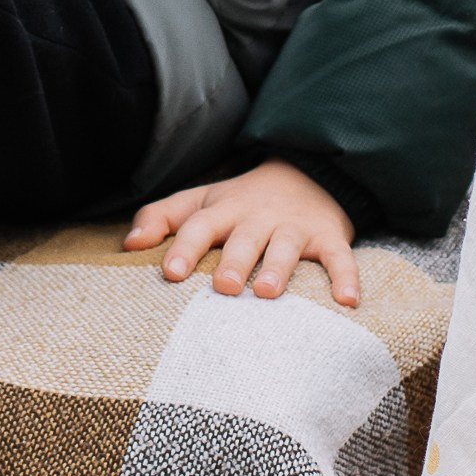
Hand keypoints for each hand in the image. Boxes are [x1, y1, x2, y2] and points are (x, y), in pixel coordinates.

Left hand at [125, 160, 359, 306]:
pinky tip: (347, 302)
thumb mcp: (201, 200)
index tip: (171, 271)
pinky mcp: (328, 236)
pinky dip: (345, 277)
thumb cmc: (242, 201)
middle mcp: (258, 216)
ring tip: (269, 293)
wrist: (306, 172)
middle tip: (224, 287)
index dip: (184, 246)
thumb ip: (163, 217)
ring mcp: (295, 226)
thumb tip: (128, 244)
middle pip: (244, 237)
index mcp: (223, 209)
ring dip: (279, 268)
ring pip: (287, 246)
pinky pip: (340, 257)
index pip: (199, 224)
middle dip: (235, 260)